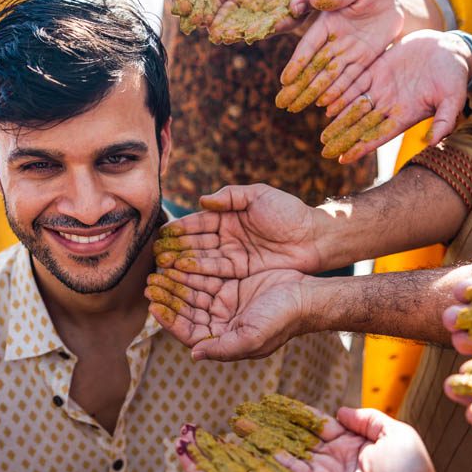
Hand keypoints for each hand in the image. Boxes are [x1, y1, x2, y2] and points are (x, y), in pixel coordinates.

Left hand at [146, 267, 309, 360]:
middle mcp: (221, 322)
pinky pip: (204, 277)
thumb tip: (194, 355)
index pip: (188, 332)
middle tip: (150, 284)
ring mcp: (226, 302)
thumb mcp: (252, 338)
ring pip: (192, 293)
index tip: (154, 307)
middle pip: (186, 310)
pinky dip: (190, 271)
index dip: (169, 321)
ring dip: (175, 283)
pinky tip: (176, 262)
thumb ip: (222, 349)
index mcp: (223, 339)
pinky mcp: (231, 283)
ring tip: (158, 272)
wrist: (307, 295)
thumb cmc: (282, 320)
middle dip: (168, 298)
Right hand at [153, 184, 324, 278]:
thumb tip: (202, 200)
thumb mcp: (258, 196)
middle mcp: (226, 237)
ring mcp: (232, 256)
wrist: (315, 238)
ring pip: (202, 260)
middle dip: (176, 249)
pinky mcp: (240, 273)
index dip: (180, 229)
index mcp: (227, 216)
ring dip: (182, 264)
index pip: (198, 223)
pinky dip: (198, 274)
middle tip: (156, 255)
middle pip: (195, 244)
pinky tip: (182, 275)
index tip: (161, 234)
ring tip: (163, 267)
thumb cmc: (289, 212)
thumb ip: (230, 196)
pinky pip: (216, 273)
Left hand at [208, 0, 320, 43]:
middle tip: (228, 36)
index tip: (255, 31)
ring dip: (227, 30)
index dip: (268, 27)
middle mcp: (269, 18)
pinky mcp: (237, 3)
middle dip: (241, 32)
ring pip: (239, 24)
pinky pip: (227, 12)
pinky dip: (218, 18)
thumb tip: (298, 7)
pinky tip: (208, 23)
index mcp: (289, 14)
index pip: (280, 23)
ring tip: (216, 34)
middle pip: (256, 28)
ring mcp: (251, 13)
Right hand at [277, 0, 402, 112]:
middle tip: (282, 103)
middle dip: (298, 86)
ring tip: (297, 108)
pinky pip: (350, 80)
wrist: (394, 0)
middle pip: (313, 67)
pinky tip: (326, 107)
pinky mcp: (363, 61)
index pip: (308, 46)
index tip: (284, 80)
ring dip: (313, 93)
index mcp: (326, 23)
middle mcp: (332, 42)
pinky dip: (339, 93)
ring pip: (328, 77)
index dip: (296, 63)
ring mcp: (347, 53)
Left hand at [317, 30, 469, 162]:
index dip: (360, 148)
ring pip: (353, 106)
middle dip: (343, 137)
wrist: (450, 50)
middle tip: (324, 150)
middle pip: (360, 125)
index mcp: (404, 116)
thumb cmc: (455, 76)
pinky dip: (340, 93)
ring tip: (322, 133)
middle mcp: (388, 105)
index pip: (377, 136)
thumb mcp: (453, 98)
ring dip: (337, 119)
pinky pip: (354, 82)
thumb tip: (433, 142)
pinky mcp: (376, 70)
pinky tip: (325, 103)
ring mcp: (381, 88)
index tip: (343, 159)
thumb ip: (444, 120)